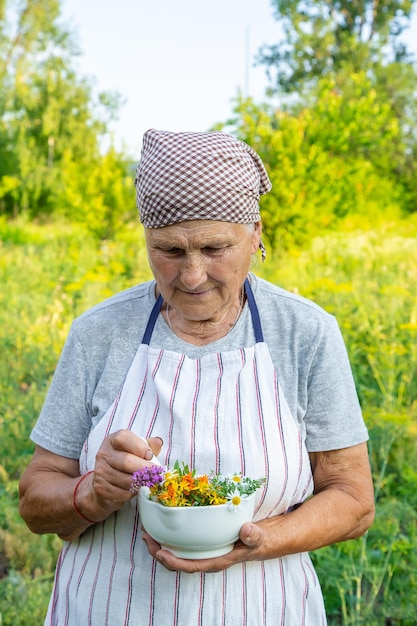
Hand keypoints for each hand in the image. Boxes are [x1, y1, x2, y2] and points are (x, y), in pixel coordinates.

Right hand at [88, 430, 162, 516]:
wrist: (105, 485)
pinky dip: (134, 492)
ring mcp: (101, 472)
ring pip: (127, 479)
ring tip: (148, 481)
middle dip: (145, 468)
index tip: (150, 455)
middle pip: (126, 461)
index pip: (123, 438)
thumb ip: (148, 445)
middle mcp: (104, 455)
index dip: (139, 446)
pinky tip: (136, 489)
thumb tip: (158, 442)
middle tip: (156, 473)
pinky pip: (123, 492)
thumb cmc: (124, 463)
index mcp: (112, 441)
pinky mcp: (101, 489)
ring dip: (141, 482)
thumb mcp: (135, 450)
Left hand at [141, 521, 264, 572]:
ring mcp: (201, 553)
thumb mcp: (256, 537)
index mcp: (216, 561)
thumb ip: (252, 535)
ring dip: (160, 546)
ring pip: (176, 555)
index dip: (174, 562)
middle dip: (159, 553)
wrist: (256, 541)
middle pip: (178, 563)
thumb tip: (245, 530)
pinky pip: (180, 546)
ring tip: (147, 533)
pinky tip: (160, 528)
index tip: (160, 553)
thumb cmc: (254, 541)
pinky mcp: (199, 545)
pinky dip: (167, 539)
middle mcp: (205, 559)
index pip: (191, 566)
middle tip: (147, 538)